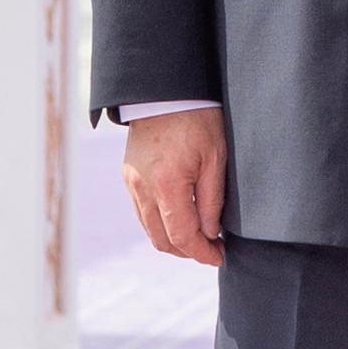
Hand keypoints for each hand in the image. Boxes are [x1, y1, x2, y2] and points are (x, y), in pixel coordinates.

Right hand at [120, 105, 228, 265]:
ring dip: (173, 240)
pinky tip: (180, 218)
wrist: (166, 92)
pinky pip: (143, 212)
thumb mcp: (216, 157)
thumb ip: (212, 199)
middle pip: (161, 240)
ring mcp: (132, 184)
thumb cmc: (198, 119)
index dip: (201, 252)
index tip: (218, 256)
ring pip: (149, 229)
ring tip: (199, 237)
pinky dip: (160, 224)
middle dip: (187, 251)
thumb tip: (210, 233)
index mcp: (167, 185)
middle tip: (211, 250)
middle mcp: (143, 190)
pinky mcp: (129, 177)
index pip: (182, 236)